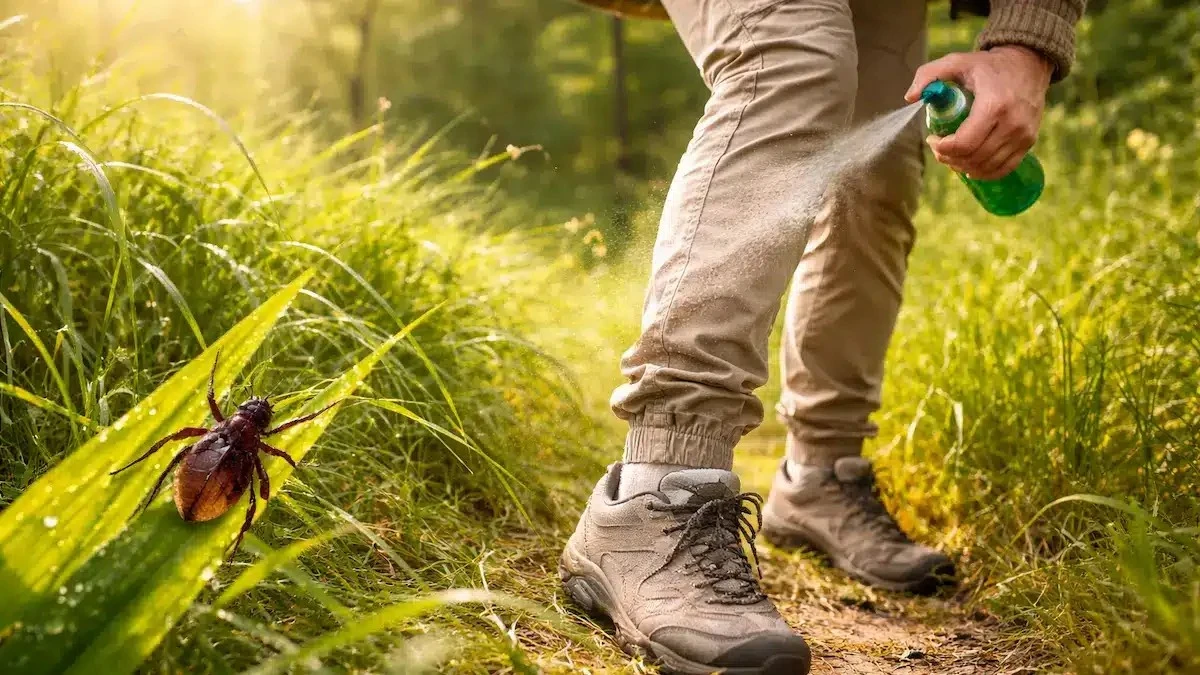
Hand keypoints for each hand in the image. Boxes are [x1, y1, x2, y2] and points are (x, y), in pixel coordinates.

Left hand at [904, 46, 1052, 179]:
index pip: (964, 144)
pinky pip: (1003, 169)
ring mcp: (1023, 135)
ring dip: (963, 166)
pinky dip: (983, 172)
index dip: (942, 148)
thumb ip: (929, 74)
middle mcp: (1012, 123)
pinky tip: (970, 166)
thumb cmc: (987, 66)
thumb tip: (910, 98)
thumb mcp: (956, 61)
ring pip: (986, 167)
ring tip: (952, 155)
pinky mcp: (1029, 142)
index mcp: (994, 105)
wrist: (1027, 64)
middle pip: (973, 158)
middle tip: (939, 148)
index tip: (932, 139)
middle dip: (949, 158)